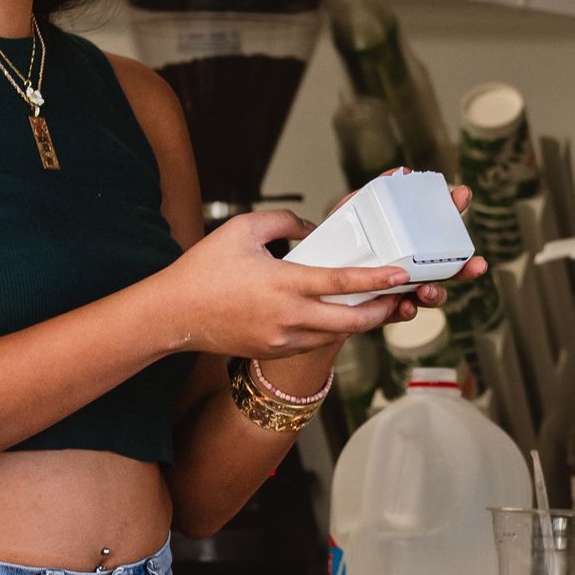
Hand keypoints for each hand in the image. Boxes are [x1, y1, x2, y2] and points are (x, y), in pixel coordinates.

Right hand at [157, 202, 486, 367]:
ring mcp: (282, 339)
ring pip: (336, 335)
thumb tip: (312, 229)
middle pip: (351, 321)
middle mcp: (288, 317)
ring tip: (376, 305)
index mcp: (283, 283)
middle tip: (400, 298)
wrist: (173, 316)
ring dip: (358, 322)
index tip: (401, 274)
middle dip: (381, 311)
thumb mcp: (243, 228)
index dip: (376, 278)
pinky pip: (314, 342)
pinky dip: (331, 330)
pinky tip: (338, 316)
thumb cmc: (203, 268)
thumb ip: (284, 222)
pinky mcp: (273, 352)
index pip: (341, 281)